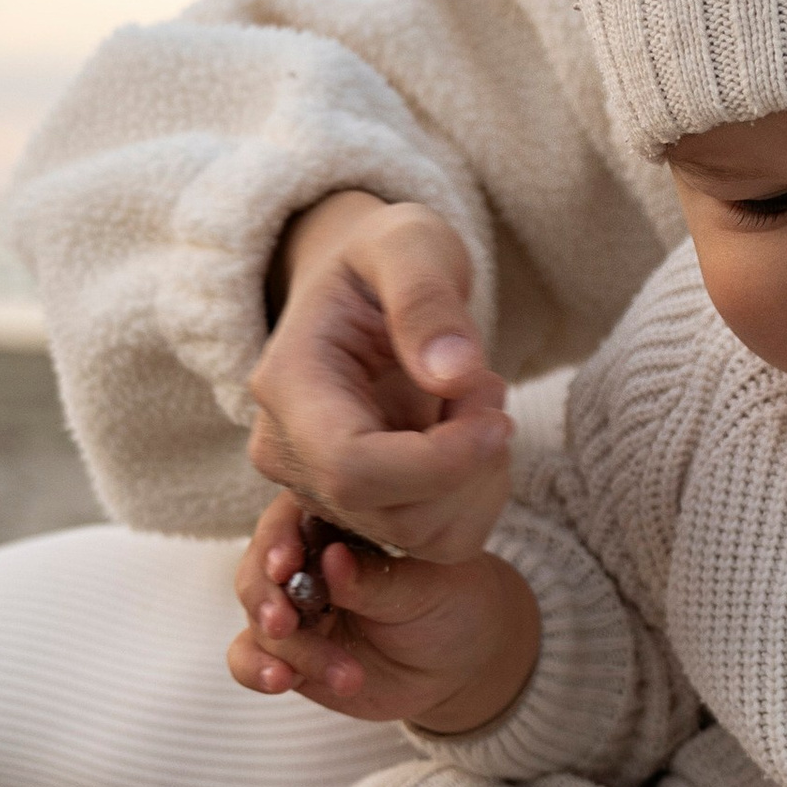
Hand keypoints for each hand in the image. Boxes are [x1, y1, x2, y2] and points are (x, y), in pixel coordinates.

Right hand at [228, 492, 540, 732]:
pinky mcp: (288, 652)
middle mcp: (307, 560)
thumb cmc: (451, 604)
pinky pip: (249, 657)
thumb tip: (333, 557)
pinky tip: (279, 680)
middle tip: (284, 623)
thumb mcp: (425, 590)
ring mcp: (294, 607)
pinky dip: (256, 669)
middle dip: (268, 597)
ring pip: (259, 617)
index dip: (280, 539)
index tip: (286, 565)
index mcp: (338, 523)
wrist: (463, 663)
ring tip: (324, 671)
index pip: (292, 518)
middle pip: (260, 569)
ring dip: (283, 646)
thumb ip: (375, 579)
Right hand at [246, 192, 513, 561]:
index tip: (498, 418)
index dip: (439, 462)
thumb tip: (453, 374)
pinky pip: (438, 541)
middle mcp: (289, 453)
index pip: (353, 468)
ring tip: (476, 402)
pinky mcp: (363, 510)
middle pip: (394, 514)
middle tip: (488, 388)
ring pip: (424, 537)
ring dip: (480, 479)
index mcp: (288, 386)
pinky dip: (477, 498)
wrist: (365, 287)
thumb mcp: (409, 245)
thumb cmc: (386, 258)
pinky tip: (472, 440)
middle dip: (470, 463)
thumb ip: (427, 299)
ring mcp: (321, 490)